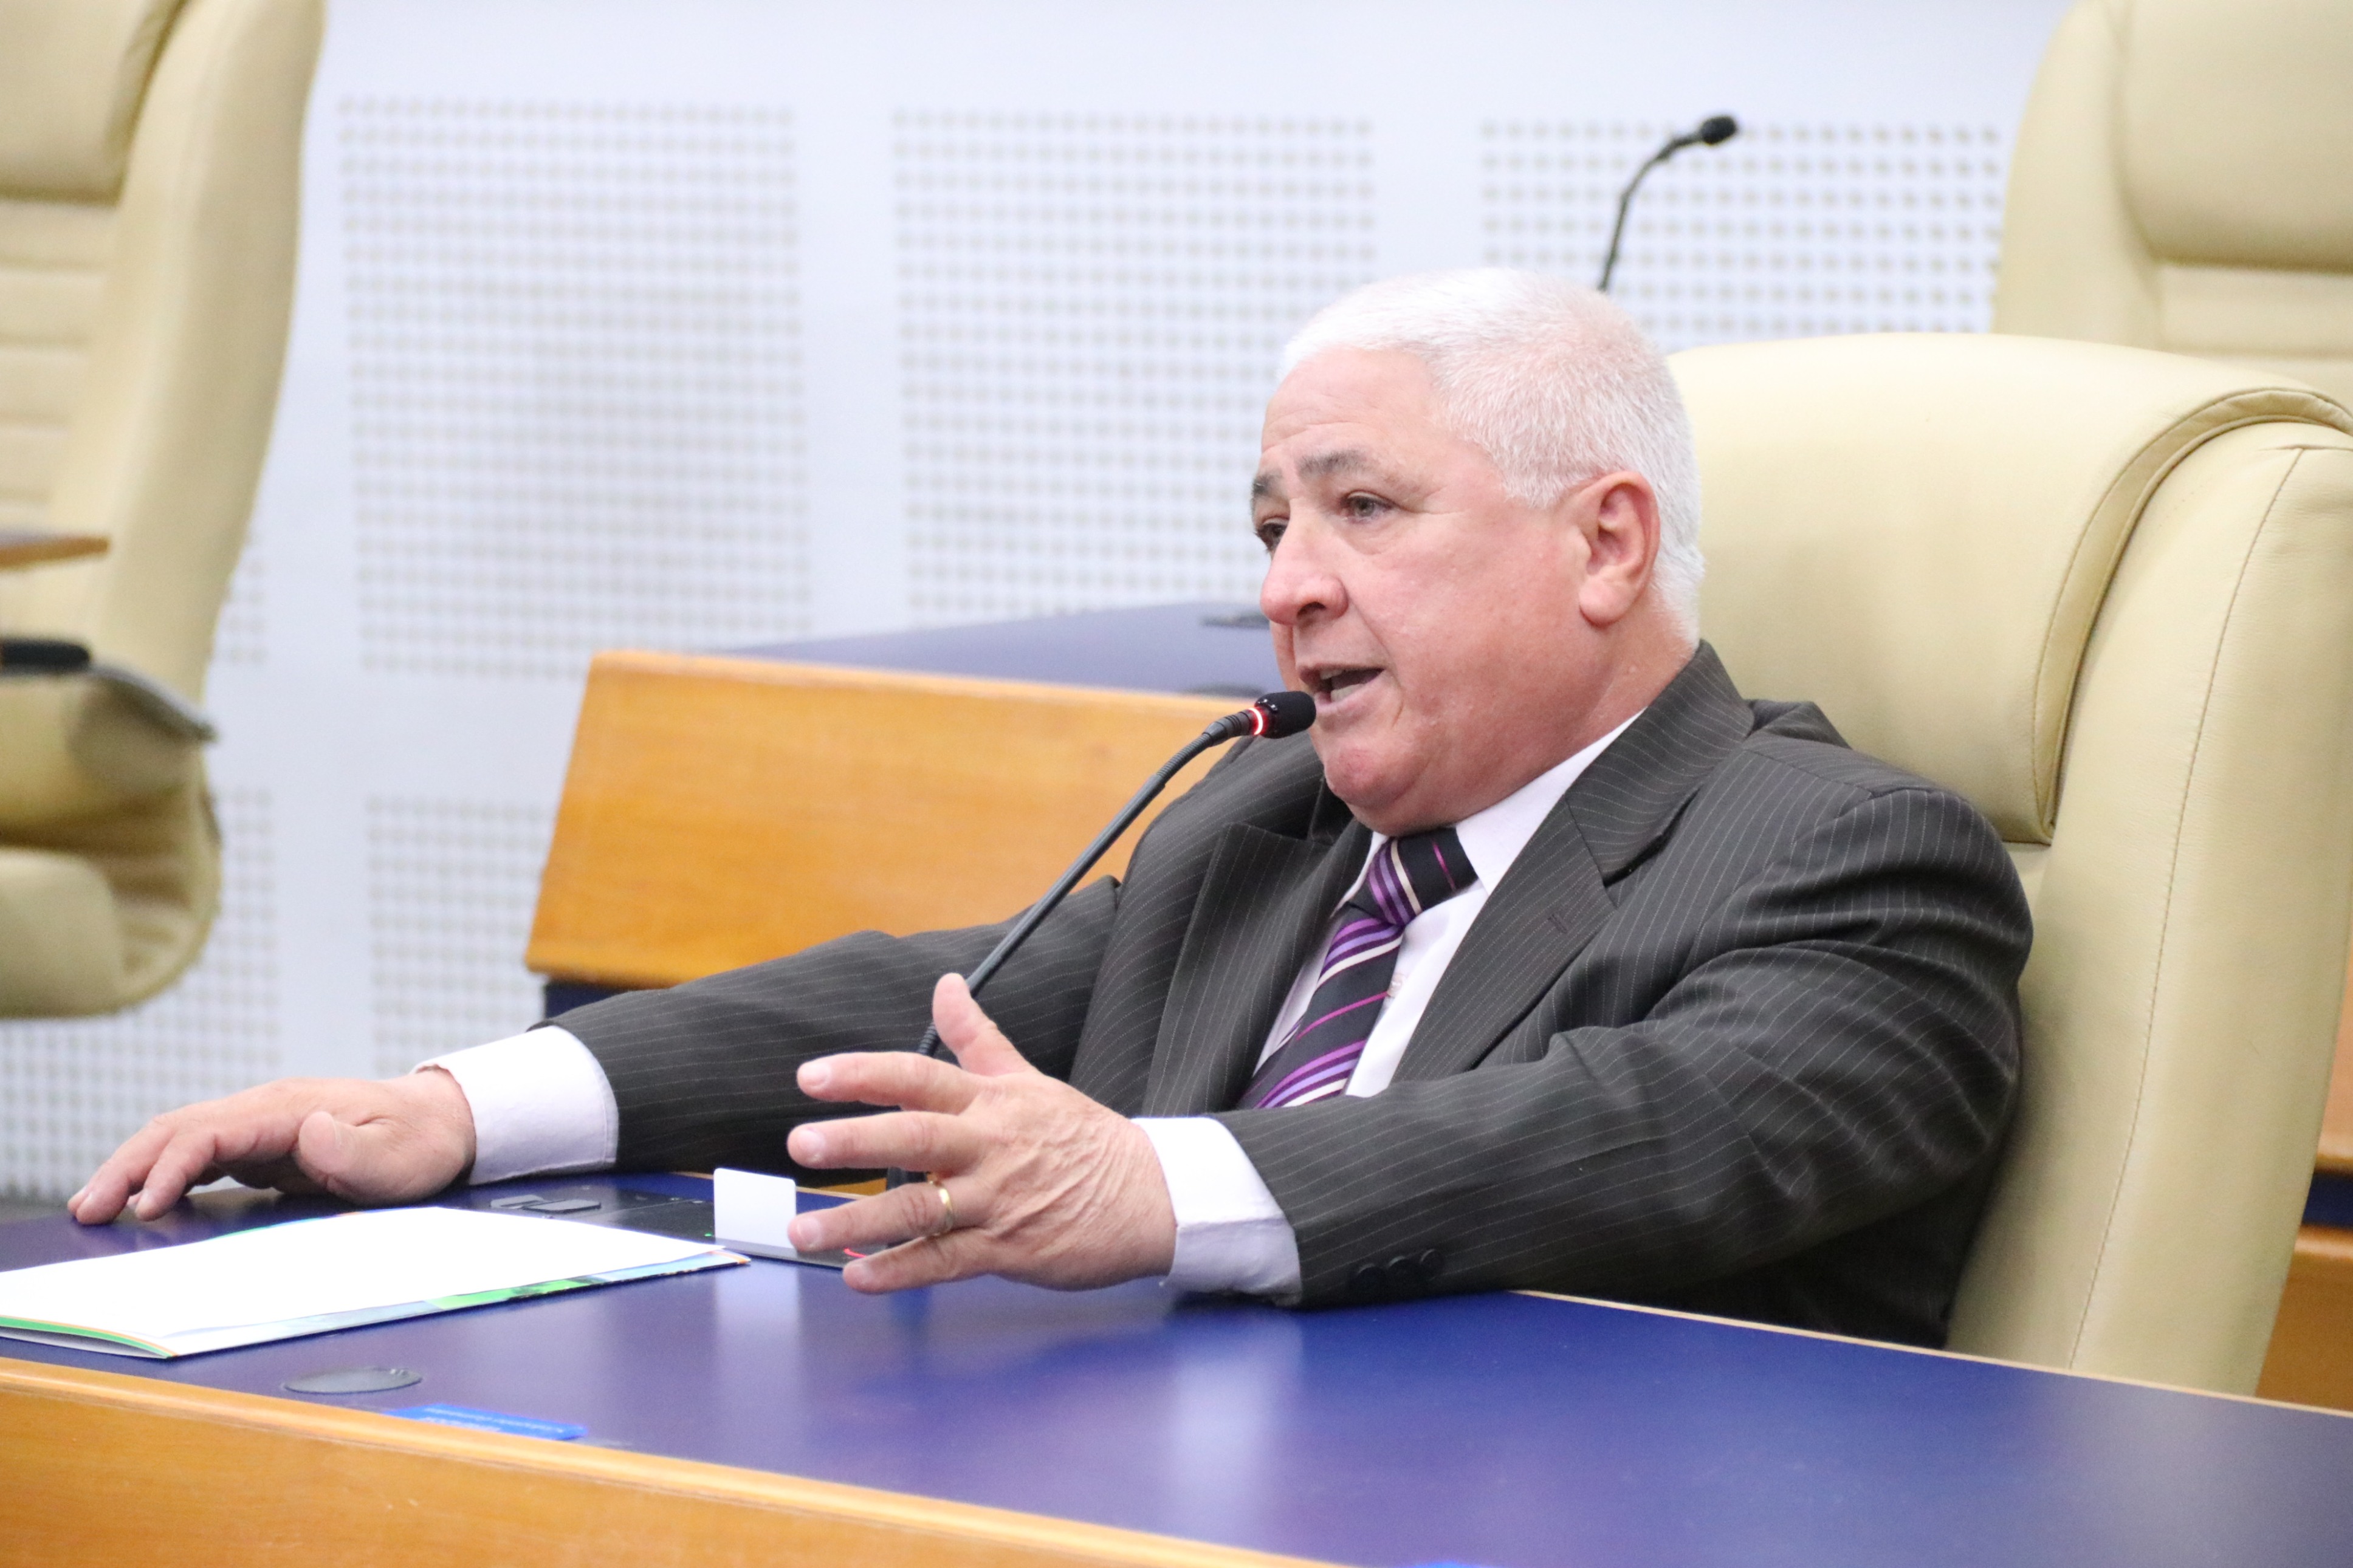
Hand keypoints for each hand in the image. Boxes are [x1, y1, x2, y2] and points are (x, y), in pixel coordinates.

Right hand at [68, 1070, 476, 1223]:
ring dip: (135, 1170)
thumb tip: (307, 1133)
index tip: (146, 1207)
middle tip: (87, 1209)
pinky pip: (201, 1156)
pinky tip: (143, 1202)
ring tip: (93, 1207)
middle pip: (177, 1129)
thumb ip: (354, 1150)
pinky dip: (164, 1175)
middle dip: (128, 1167)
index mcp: (291, 1108)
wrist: (443, 1123)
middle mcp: (267, 1111)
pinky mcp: (264, 1146)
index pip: (210, 1132)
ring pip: (180, 1139)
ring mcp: (262, 1127)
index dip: (172, 1167)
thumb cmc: (421, 1142)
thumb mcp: (400, 1157)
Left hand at [785, 974, 1177, 1292]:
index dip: (864, 1074)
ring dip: (858, 1221)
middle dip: (858, 1140)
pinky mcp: (1008, 1250)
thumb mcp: (1028, 1078)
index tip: (811, 1076)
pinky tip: (858, 1276)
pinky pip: (945, 1261)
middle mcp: (990, 1147)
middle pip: (917, 1136)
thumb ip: (976, 1036)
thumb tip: (945, 983)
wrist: (1150, 1197)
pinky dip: (900, 1270)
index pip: (920, 1077)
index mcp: (991, 1102)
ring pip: (921, 1208)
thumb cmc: (1082, 1138)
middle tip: (803, 1143)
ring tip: (804, 1232)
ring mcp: (998, 1201)